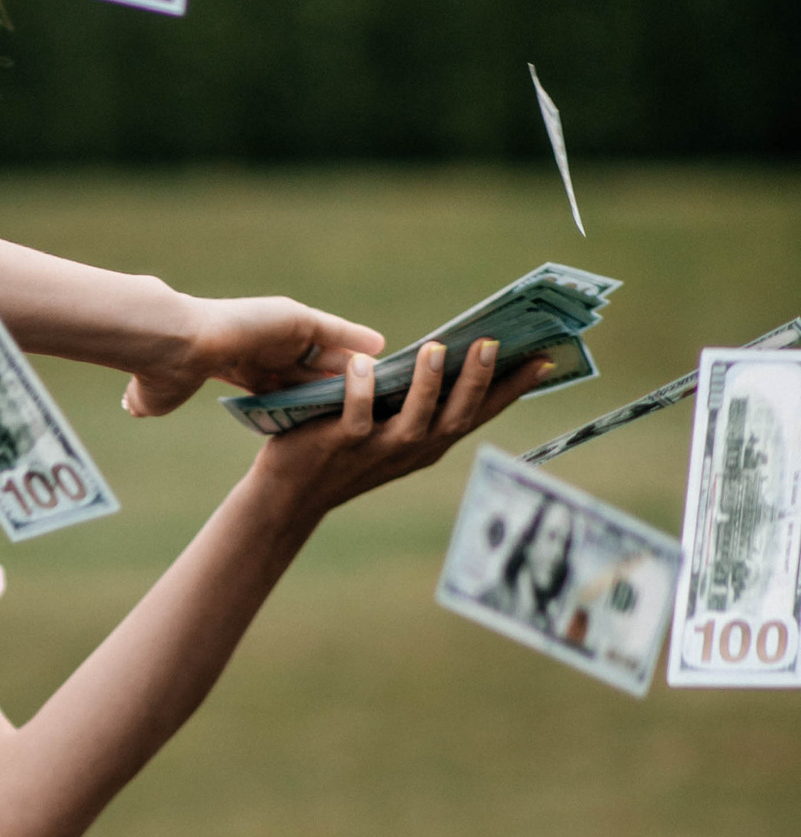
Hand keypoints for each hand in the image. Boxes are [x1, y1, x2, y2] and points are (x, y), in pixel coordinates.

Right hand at [125, 293, 385, 418]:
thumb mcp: (158, 393)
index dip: (301, 399)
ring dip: (355, 363)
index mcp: (240, 368)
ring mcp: (280, 331)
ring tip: (383, 375)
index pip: (279, 387)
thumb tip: (130, 406)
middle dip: (337, 383)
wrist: (167, 347)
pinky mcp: (292, 319)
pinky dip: (356, 339)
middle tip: (367, 398)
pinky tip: (382, 348)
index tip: (319, 413)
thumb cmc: (160, 373)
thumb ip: (152, 399)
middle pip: (310, 370)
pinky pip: (334, 332)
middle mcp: (264, 347)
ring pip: (327, 352)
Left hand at [250, 334, 552, 525]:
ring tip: (437, 349)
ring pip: (414, 420)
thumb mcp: (391, 426)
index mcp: (431, 441)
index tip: (545, 359)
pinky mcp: (341, 444)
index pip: (480, 412)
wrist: (292, 493)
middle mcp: (412, 448)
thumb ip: (418, 399)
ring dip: (428, 386)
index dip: (513, 388)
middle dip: (478, 381)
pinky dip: (360, 390)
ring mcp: (378, 449)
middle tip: (493, 343)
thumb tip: (449, 351)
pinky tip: (364, 364)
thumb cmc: (344, 450)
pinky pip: (355, 416)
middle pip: (456, 417)